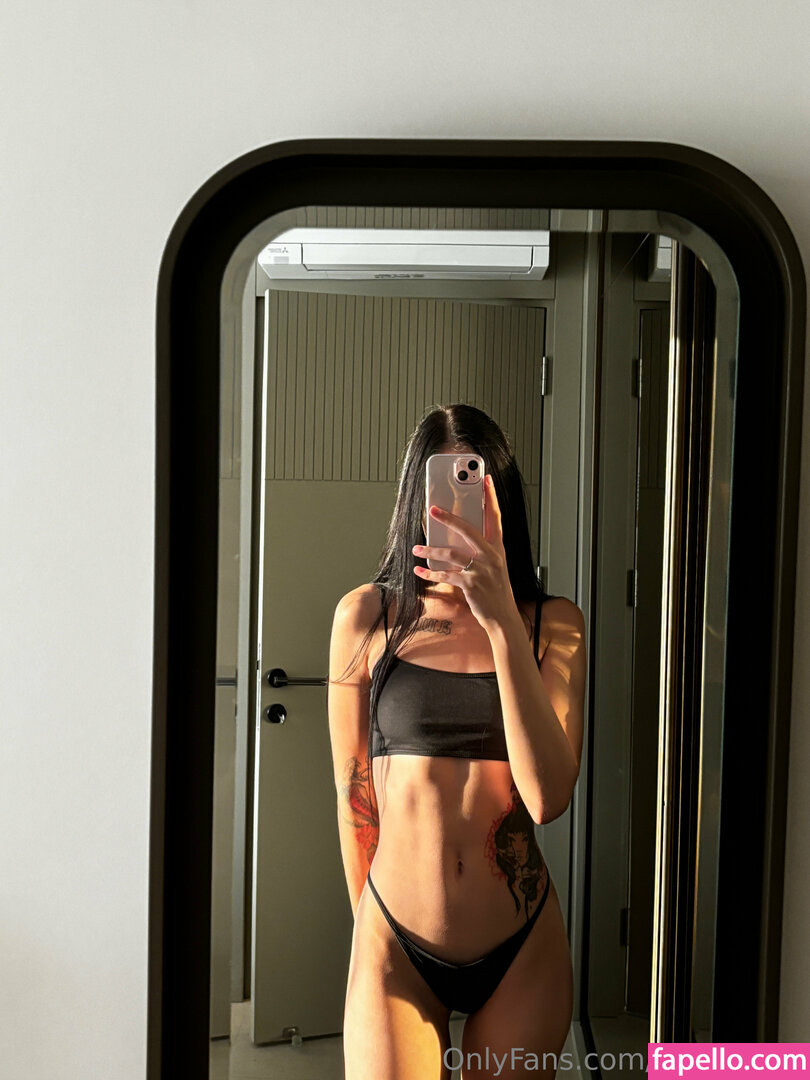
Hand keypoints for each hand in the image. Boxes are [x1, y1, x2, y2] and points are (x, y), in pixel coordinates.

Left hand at [412, 474, 517, 630]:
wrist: (503, 617)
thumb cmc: (496, 591)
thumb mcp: (494, 567)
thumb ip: (479, 551)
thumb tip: (454, 539)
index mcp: (498, 548)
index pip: (496, 517)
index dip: (491, 497)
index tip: (487, 479)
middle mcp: (491, 556)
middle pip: (468, 530)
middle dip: (449, 518)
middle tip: (432, 510)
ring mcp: (482, 570)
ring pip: (452, 553)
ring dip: (431, 550)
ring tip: (417, 549)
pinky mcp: (471, 584)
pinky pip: (446, 575)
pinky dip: (430, 573)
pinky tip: (420, 570)